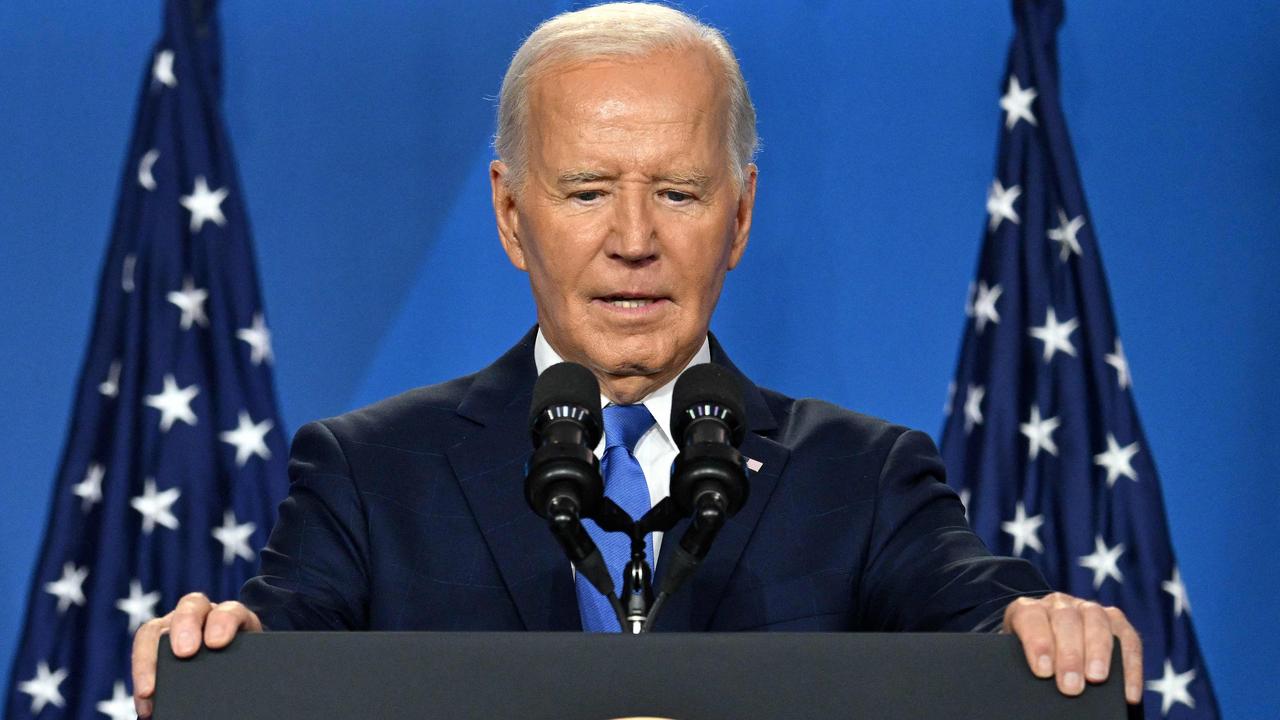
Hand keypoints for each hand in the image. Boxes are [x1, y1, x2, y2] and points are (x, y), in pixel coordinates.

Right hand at [131, 592, 261, 717]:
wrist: (235, 669)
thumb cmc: (243, 666)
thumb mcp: (248, 664)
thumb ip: (247, 667)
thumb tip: (245, 694)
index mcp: (232, 618)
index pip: (230, 610)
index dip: (224, 622)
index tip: (217, 643)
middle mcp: (202, 616)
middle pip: (191, 607)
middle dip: (186, 626)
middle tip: (184, 653)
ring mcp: (174, 627)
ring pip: (155, 628)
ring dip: (149, 657)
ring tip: (149, 690)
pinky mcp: (155, 645)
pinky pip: (141, 655)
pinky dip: (140, 679)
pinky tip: (145, 704)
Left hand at [1002, 592, 1142, 703]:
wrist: (1047, 648)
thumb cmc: (1031, 659)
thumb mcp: (1018, 657)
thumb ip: (1022, 664)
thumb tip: (1037, 683)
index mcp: (1027, 609)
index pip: (1031, 617)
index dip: (1038, 642)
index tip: (1043, 671)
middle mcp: (1059, 604)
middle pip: (1066, 620)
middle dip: (1070, 655)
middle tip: (1071, 686)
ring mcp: (1088, 609)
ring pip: (1097, 621)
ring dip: (1098, 652)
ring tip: (1097, 679)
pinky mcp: (1115, 621)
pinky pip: (1128, 639)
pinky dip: (1130, 666)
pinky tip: (1128, 692)